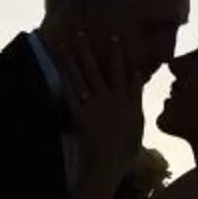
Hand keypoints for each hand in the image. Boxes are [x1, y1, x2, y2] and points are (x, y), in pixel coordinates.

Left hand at [56, 30, 144, 179]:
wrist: (109, 163)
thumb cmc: (127, 147)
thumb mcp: (138, 120)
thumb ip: (137, 96)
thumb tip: (138, 74)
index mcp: (123, 100)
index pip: (119, 72)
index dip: (116, 54)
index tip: (112, 37)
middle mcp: (106, 99)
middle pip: (95, 71)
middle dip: (86, 52)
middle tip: (79, 34)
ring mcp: (91, 106)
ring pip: (80, 79)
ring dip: (71, 62)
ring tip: (64, 46)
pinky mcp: (79, 115)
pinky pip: (70, 94)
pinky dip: (64, 81)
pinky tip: (59, 70)